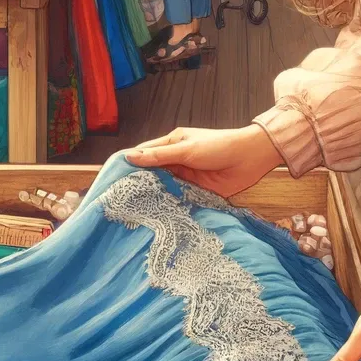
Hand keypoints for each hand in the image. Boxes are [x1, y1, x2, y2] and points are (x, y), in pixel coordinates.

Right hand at [125, 125, 281, 197]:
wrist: (250, 158)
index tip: (110, 177)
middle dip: (138, 184)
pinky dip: (169, 206)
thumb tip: (130, 157)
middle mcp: (176, 160)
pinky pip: (178, 199)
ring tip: (132, 212)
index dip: (129, 163)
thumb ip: (160, 156)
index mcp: (172, 144)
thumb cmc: (219, 146)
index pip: (144, 153)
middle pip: (152, 173)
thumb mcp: (186, 150)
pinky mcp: (196, 192)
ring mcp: (186, 177)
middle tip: (117, 201)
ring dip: (153, 197)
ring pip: (164, 188)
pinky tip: (156, 217)